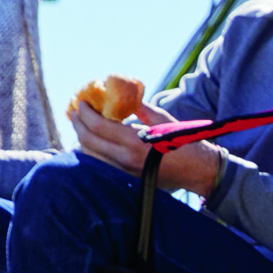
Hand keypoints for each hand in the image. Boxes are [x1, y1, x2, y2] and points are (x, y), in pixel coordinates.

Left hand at [69, 92, 221, 196]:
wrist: (197, 169)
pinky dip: (92, 151)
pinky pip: (101, 164)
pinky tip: (92, 142)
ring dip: (82, 138)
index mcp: (134, 141)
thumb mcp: (161, 118)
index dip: (86, 113)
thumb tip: (121, 94)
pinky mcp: (126, 178)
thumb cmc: (182, 140)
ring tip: (81, 125)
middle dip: (78, 125)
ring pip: (91, 156)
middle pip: (88, 142)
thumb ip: (138, 107)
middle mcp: (125, 159)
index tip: (81, 103)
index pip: (98, 126)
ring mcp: (124, 171)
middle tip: (75, 113)